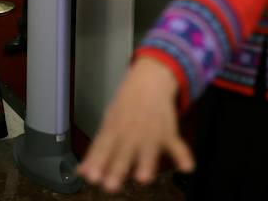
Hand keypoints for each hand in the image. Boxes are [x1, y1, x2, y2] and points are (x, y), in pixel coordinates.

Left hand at [77, 57, 192, 191]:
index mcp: (114, 129)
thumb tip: (81, 172)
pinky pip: (176, 145)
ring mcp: (150, 132)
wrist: (149, 81)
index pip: (103, 148)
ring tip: (143, 178)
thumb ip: (97, 152)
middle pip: (123, 153)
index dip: (96, 162)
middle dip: (117, 169)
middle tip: (110, 186)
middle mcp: (131, 132)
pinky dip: (183, 155)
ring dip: (146, 163)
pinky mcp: (168, 133)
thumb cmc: (126, 106)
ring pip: (148, 150)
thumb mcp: (108, 125)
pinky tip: (187, 166)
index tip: (91, 177)